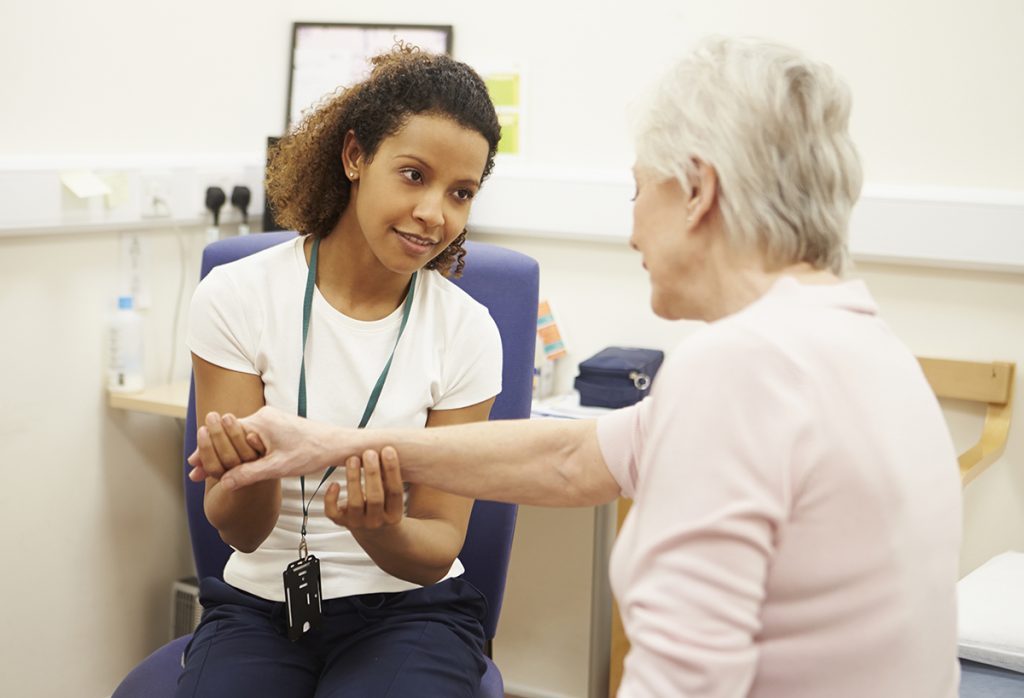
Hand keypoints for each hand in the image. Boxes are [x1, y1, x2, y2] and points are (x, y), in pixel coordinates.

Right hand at [190, 406, 344, 488]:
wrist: (338, 444)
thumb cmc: (312, 453)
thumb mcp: (279, 467)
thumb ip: (250, 474)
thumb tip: (225, 484)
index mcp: (261, 421)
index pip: (224, 434)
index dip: (208, 451)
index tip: (193, 466)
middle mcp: (263, 416)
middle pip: (229, 435)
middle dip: (212, 453)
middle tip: (194, 470)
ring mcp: (270, 420)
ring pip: (240, 437)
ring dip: (226, 452)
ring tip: (208, 469)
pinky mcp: (276, 427)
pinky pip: (251, 438)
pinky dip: (240, 450)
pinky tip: (232, 463)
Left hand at [325, 447, 403, 530]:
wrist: (373, 532)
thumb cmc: (384, 506)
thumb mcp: (393, 496)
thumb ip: (393, 478)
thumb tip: (393, 447)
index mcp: (394, 514)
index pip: (395, 492)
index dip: (392, 471)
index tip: (388, 450)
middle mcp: (377, 521)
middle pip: (375, 498)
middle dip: (372, 474)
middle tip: (369, 453)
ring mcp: (358, 523)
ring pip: (354, 503)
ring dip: (353, 479)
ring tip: (353, 459)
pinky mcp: (341, 522)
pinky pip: (333, 512)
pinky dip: (331, 498)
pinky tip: (334, 483)